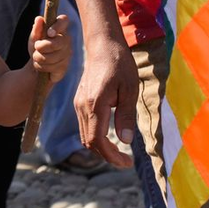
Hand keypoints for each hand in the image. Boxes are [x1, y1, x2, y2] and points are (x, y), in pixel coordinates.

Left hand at [28, 13, 70, 81]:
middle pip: (55, 43)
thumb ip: (36, 29)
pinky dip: (41, 66)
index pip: (64, 20)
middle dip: (41, 47)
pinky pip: (50, 67)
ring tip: (37, 57)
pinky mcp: (65, 67)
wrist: (37, 64)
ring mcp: (67, 54)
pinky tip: (42, 65)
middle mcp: (66, 40)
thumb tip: (39, 19)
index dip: (57, 26)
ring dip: (38, 58)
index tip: (49, 33)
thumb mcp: (34, 37)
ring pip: (51, 57)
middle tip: (36, 47)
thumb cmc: (37, 47)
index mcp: (59, 28)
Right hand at [75, 35, 137, 168]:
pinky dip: (96, 137)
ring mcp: (78, 102)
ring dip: (101, 147)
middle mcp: (82, 105)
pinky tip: (110, 136)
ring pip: (84, 135)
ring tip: (120, 152)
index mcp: (95, 103)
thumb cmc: (120, 65)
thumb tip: (125, 141)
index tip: (127, 162)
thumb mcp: (130, 90)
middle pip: (88, 142)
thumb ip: (126, 116)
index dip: (111, 156)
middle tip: (126, 161)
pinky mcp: (79, 100)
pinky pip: (84, 125)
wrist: (102, 45)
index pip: (97, 140)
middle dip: (106, 155)